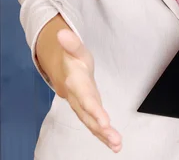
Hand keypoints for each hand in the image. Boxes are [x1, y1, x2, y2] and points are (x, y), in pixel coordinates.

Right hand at [57, 29, 121, 152]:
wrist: (61, 69)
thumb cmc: (72, 59)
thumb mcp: (75, 49)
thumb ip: (71, 43)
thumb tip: (62, 32)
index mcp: (75, 82)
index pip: (85, 98)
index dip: (93, 109)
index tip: (104, 121)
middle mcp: (77, 98)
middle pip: (88, 115)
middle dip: (100, 127)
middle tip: (114, 138)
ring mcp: (81, 107)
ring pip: (90, 123)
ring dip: (103, 135)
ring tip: (117, 145)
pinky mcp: (86, 112)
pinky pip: (93, 125)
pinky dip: (103, 135)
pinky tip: (115, 144)